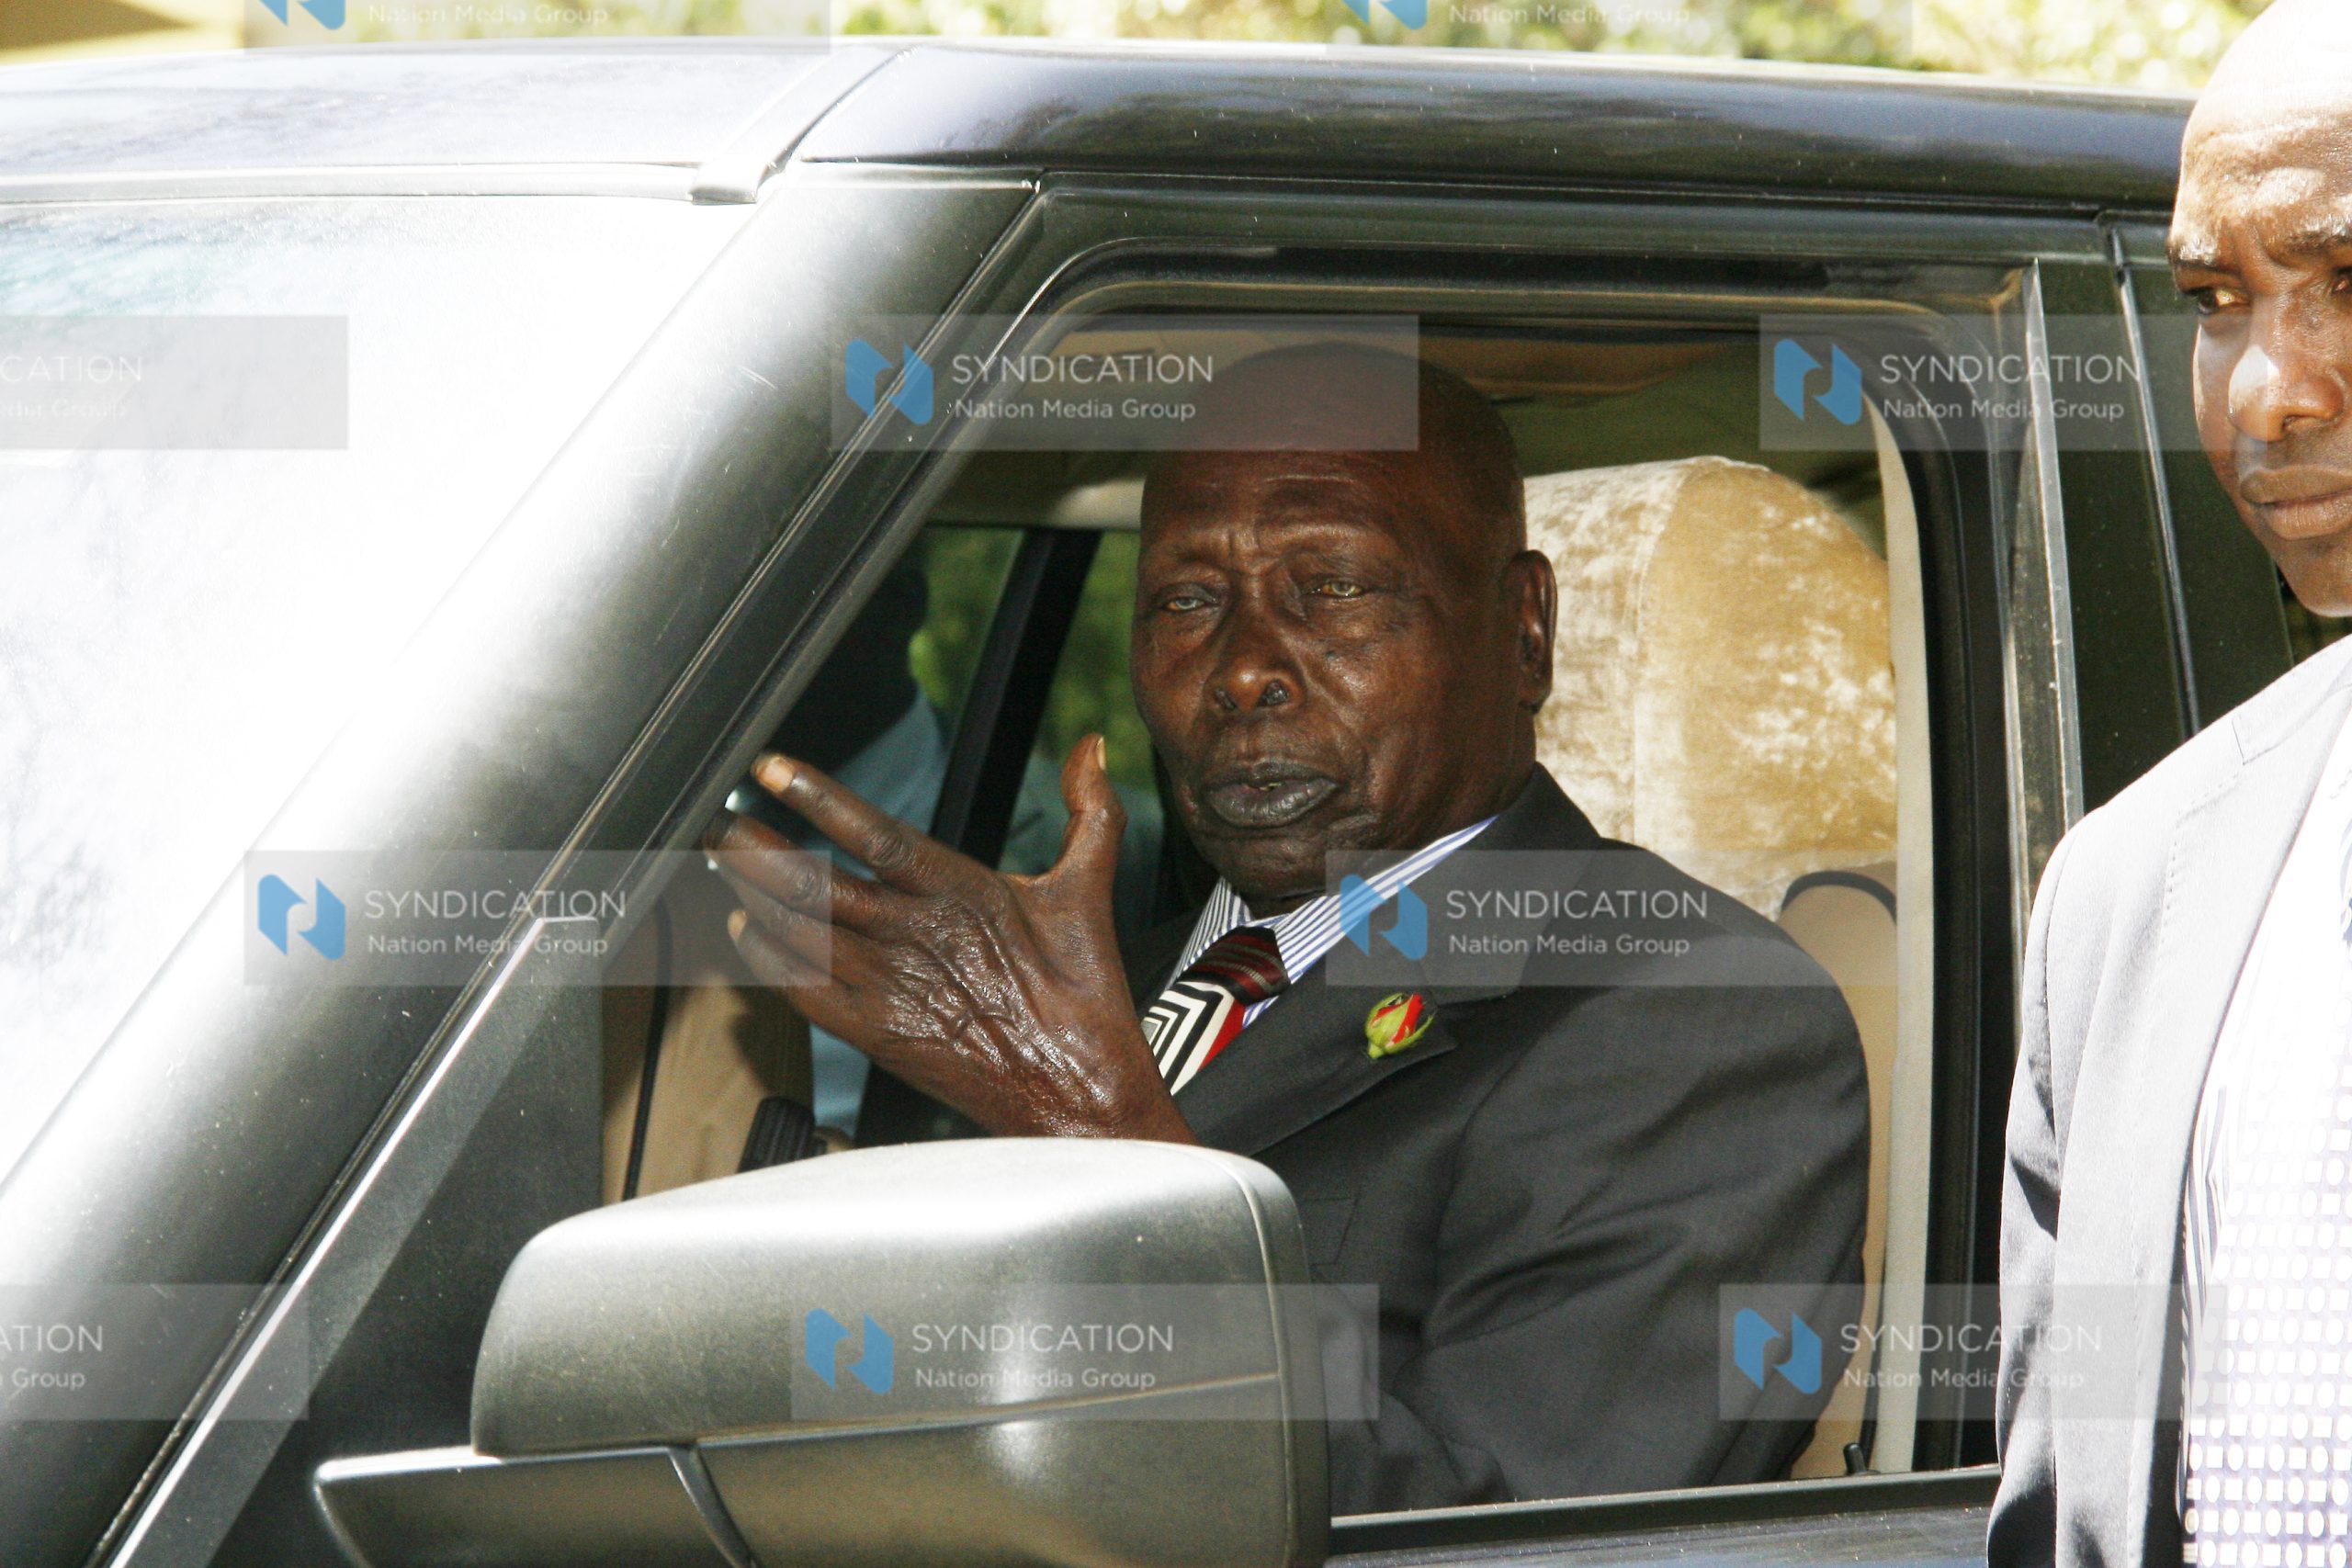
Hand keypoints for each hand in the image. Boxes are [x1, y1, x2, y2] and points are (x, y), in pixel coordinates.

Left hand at [704, 736, 1194, 1142]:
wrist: (1077, 1092)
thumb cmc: (1084, 995)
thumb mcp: (1088, 890)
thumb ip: (1086, 812)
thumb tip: (1092, 747)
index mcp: (961, 890)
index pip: (873, 832)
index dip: (816, 797)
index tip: (770, 768)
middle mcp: (914, 934)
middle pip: (812, 881)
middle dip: (755, 846)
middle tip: (717, 818)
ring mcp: (889, 986)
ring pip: (798, 931)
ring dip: (752, 895)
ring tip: (720, 862)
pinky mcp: (877, 1033)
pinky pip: (803, 991)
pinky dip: (768, 961)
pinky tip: (746, 935)